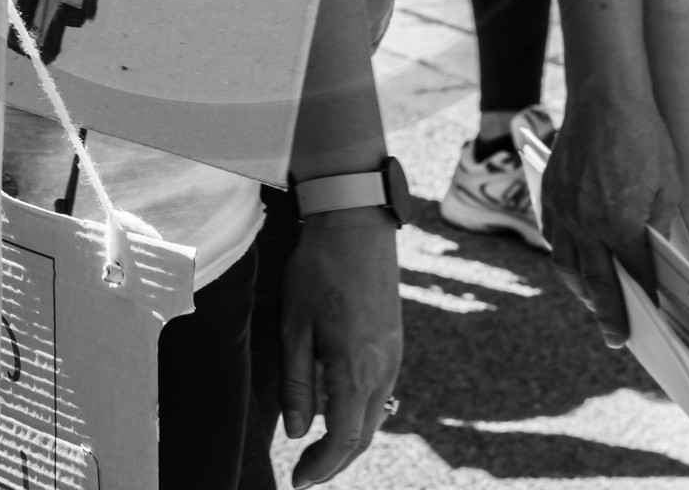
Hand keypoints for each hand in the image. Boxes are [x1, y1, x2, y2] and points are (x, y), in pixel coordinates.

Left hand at [281, 212, 402, 486]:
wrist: (356, 223)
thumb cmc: (318, 270)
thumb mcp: (294, 326)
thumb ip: (296, 384)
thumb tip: (297, 432)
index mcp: (355, 369)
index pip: (343, 440)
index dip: (321, 468)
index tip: (297, 482)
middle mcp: (382, 369)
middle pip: (364, 435)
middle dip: (336, 462)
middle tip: (307, 473)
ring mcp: (393, 355)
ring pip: (376, 415)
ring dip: (350, 439)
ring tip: (319, 448)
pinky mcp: (394, 341)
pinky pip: (381, 392)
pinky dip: (361, 412)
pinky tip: (340, 407)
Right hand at [541, 89, 681, 347]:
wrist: (604, 100)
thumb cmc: (643, 139)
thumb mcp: (667, 187)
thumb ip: (657, 225)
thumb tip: (655, 256)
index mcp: (620, 224)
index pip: (637, 277)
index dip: (649, 301)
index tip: (658, 322)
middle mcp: (587, 224)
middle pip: (597, 283)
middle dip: (609, 315)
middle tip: (616, 339)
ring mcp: (563, 210)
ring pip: (567, 264)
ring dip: (581, 289)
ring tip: (593, 303)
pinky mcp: (549, 195)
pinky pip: (553, 238)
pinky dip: (563, 256)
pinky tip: (573, 261)